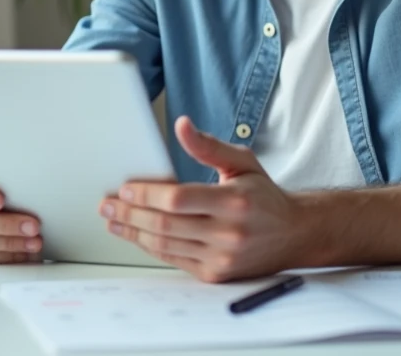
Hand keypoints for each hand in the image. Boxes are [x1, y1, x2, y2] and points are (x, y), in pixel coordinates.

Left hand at [99, 116, 304, 282]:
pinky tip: (136, 235)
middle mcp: (228, 233)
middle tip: (107, 204)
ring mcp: (221, 257)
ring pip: (165, 245)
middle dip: (129, 213)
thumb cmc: (264, 196)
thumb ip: (208, 146)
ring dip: (132, 232)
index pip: (179, 199)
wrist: (293, 235)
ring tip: (113, 219)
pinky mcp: (215, 274)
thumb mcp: (242, 162)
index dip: (147, 193)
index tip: (124, 187)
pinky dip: (150, 247)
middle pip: (165, 225)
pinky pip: (173, 260)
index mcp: (234, 202)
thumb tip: (181, 126)